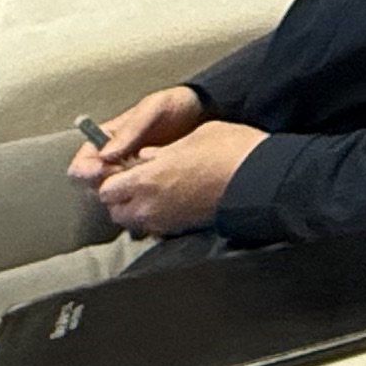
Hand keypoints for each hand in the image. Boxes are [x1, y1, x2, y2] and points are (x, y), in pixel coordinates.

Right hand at [68, 84, 202, 189]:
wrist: (203, 113)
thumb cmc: (174, 105)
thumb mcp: (153, 108)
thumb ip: (131, 128)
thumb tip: (106, 154)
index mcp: (106, 140)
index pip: (82, 163)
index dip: (85, 171)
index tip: (100, 171)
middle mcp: (113, 160)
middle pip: (93, 185)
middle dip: (104, 185)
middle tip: (126, 177)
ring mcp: (130, 173)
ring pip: (113, 194)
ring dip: (123, 193)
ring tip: (144, 180)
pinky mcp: (147, 183)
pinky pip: (135, 197)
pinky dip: (140, 198)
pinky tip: (156, 190)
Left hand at [88, 117, 266, 235]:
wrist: (259, 178)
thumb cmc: (230, 151)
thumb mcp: (194, 136)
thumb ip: (163, 150)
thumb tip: (148, 156)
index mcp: (147, 178)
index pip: (106, 188)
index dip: (112, 178)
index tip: (123, 168)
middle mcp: (149, 204)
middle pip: (115, 210)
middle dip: (120, 196)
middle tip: (136, 180)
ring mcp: (165, 220)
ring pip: (134, 222)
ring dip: (137, 208)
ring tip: (155, 192)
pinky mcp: (181, 229)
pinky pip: (156, 227)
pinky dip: (157, 217)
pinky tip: (173, 201)